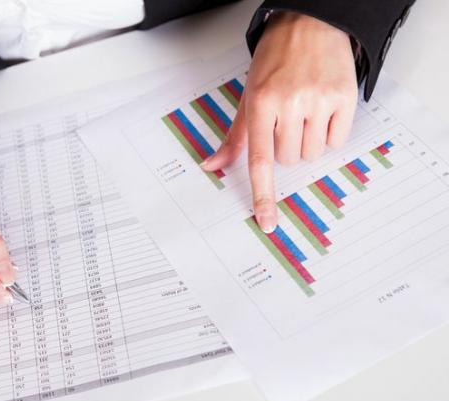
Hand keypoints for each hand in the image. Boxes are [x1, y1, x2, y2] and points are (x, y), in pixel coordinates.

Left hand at [201, 12, 357, 231]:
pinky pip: (337, 140)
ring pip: (312, 153)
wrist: (310, 23)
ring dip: (308, 140)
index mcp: (260, 104)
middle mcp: (289, 103)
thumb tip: (212, 166)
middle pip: (289, 159)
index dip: (263, 194)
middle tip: (286, 118)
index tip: (267, 221)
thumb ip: (235, 136)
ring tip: (305, 110)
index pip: (260, 160)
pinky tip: (323, 109)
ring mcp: (319, 100)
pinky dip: (330, 132)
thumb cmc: (274, 61)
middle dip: (286, 146)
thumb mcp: (248, 95)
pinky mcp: (345, 97)